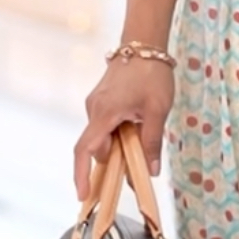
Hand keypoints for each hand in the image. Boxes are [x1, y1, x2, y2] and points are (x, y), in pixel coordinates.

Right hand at [72, 57, 174, 199]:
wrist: (144, 42)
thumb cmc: (152, 73)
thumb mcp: (157, 110)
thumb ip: (152, 142)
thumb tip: (151, 171)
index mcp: (104, 113)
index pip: (85, 150)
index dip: (81, 175)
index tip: (83, 196)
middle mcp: (94, 109)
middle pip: (96, 147)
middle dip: (113, 162)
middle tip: (137, 170)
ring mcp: (96, 103)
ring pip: (102, 136)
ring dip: (119, 146)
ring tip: (143, 140)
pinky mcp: (102, 99)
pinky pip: (105, 125)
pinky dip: (118, 134)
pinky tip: (136, 128)